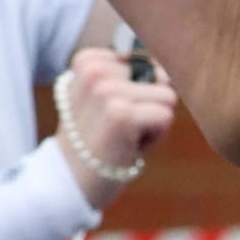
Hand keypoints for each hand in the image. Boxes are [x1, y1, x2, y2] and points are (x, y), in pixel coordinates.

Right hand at [55, 47, 178, 201]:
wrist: (72, 179)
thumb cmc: (97, 137)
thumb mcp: (104, 94)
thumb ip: (132, 73)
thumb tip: (166, 69)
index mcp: (88, 60)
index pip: (147, 62)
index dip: (138, 91)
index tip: (110, 111)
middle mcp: (95, 70)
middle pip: (159, 78)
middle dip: (147, 106)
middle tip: (118, 127)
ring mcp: (106, 91)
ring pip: (166, 97)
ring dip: (152, 123)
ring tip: (123, 136)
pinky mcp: (121, 115)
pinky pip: (165, 117)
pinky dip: (154, 137)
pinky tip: (128, 147)